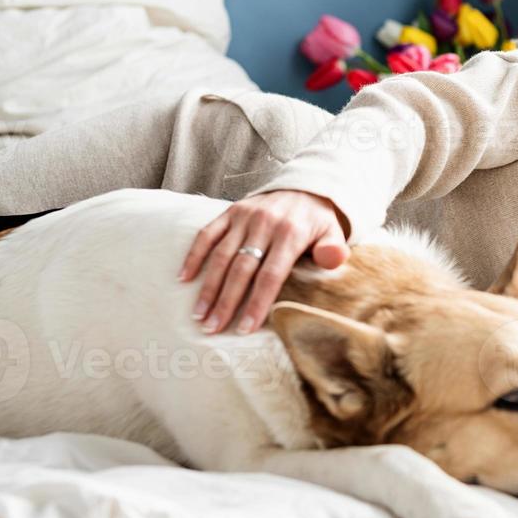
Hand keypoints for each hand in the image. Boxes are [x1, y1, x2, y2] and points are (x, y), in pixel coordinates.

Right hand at [178, 190, 350, 334]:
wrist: (305, 187)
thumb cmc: (318, 221)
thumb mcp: (334, 232)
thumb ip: (334, 248)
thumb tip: (334, 260)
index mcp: (291, 233)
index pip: (271, 275)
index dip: (256, 303)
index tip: (243, 329)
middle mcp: (265, 224)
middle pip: (242, 269)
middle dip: (226, 302)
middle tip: (212, 329)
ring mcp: (245, 216)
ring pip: (221, 255)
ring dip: (208, 286)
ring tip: (199, 314)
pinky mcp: (230, 211)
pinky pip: (207, 234)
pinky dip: (194, 255)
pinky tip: (184, 278)